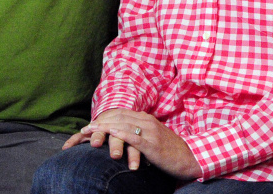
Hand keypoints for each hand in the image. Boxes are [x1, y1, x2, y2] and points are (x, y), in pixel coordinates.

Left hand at [65, 109, 202, 179]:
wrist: (189, 158)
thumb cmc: (169, 151)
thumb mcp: (152, 139)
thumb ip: (139, 134)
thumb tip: (123, 137)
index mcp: (146, 119)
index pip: (120, 114)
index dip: (103, 119)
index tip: (88, 126)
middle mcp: (147, 121)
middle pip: (118, 118)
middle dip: (99, 123)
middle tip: (83, 130)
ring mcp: (149, 131)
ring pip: (123, 125)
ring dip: (105, 128)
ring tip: (90, 132)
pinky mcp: (152, 144)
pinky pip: (134, 137)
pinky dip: (121, 135)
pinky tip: (111, 136)